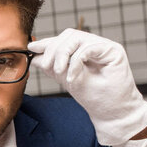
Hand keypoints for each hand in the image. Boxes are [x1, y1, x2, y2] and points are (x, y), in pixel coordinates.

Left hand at [28, 28, 146, 145]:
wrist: (110, 112)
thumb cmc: (92, 97)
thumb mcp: (66, 79)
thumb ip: (53, 66)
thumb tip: (34, 55)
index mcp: (83, 50)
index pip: (63, 39)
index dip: (47, 43)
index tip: (32, 49)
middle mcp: (94, 45)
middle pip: (68, 35)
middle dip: (53, 50)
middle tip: (49, 67)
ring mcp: (104, 46)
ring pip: (77, 38)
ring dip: (63, 54)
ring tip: (60, 72)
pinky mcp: (114, 51)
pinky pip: (89, 48)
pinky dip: (76, 62)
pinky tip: (72, 77)